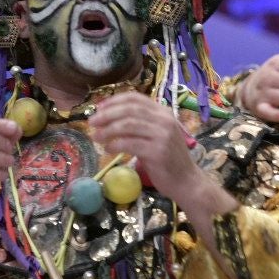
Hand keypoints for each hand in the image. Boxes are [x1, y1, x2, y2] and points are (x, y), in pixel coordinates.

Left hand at [89, 93, 228, 215]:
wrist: (186, 180)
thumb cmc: (167, 158)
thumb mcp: (156, 135)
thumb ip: (139, 124)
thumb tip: (108, 117)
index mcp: (163, 112)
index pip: (135, 98)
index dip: (114, 101)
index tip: (99, 108)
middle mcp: (164, 120)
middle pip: (129, 110)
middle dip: (106, 114)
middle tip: (92, 122)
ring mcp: (162, 135)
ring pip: (127, 125)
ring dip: (107, 130)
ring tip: (96, 136)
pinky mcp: (157, 151)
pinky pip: (130, 144)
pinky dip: (115, 145)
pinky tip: (107, 149)